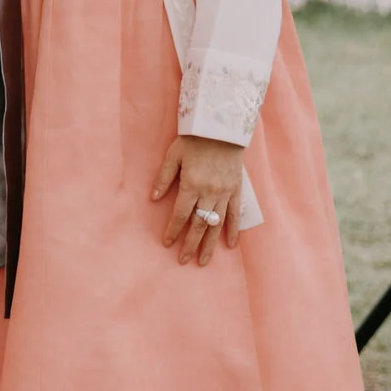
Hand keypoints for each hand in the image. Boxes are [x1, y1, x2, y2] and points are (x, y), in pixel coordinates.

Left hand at [152, 135, 246, 265]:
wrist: (222, 129)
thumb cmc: (193, 141)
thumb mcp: (173, 156)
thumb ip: (164, 178)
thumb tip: (153, 198)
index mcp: (192, 184)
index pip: (180, 214)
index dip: (173, 230)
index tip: (167, 244)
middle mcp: (210, 192)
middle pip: (200, 224)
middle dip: (191, 244)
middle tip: (184, 261)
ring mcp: (226, 193)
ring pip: (217, 224)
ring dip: (210, 244)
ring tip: (204, 261)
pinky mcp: (237, 190)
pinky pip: (235, 214)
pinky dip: (233, 230)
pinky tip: (229, 245)